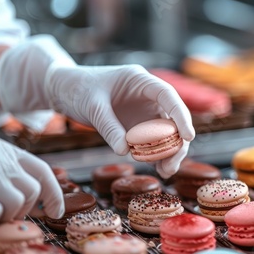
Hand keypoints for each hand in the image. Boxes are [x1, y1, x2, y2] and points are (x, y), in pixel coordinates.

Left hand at [0, 35, 194, 177]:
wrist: (64, 91)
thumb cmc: (78, 88)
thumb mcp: (92, 106)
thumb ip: (109, 126)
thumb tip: (124, 151)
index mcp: (140, 81)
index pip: (168, 95)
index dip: (181, 115)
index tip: (188, 136)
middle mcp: (147, 96)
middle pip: (172, 118)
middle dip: (176, 142)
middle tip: (171, 164)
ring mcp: (143, 112)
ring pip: (165, 132)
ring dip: (168, 152)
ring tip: (166, 172)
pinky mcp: (137, 126)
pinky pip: (151, 141)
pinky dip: (155, 155)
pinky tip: (158, 169)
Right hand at [0, 135, 63, 230]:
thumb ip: (6, 171)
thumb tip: (34, 196)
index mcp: (1, 148)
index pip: (41, 169)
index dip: (54, 192)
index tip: (57, 211)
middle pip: (32, 190)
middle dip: (23, 208)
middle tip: (2, 211)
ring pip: (17, 205)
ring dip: (1, 215)